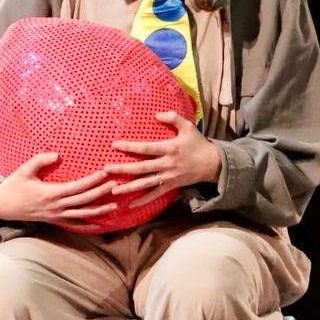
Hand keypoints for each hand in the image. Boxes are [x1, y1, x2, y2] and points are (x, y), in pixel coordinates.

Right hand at [0, 152, 117, 226]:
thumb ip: (39, 160)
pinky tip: (100, 223)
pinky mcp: (54, 220)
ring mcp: (56, 215)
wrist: (2, 206)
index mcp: (50, 193)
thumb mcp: (23, 170)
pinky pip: (74, 224)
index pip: (77, 187)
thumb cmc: (13, 186)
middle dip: (101, 193)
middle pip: (84, 200)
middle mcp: (56, 206)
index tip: (105, 173)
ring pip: (82, 214)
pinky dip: (87, 224)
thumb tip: (57, 154)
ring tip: (115, 206)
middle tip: (116, 185)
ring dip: (100, 210)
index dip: (93, 181)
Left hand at [106, 112, 222, 207]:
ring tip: (113, 190)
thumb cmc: (199, 144)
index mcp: (170, 148)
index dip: (130, 146)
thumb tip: (156, 115)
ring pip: (146, 183)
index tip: (114, 145)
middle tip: (106, 169)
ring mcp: (169, 176)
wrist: (214, 163)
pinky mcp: (172, 185)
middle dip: (122, 169)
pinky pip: (156, 194)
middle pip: (141, 167)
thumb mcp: (189, 127)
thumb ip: (173, 118)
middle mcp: (167, 164)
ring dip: (129, 187)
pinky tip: (131, 204)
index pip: (146, 148)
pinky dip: (144, 200)